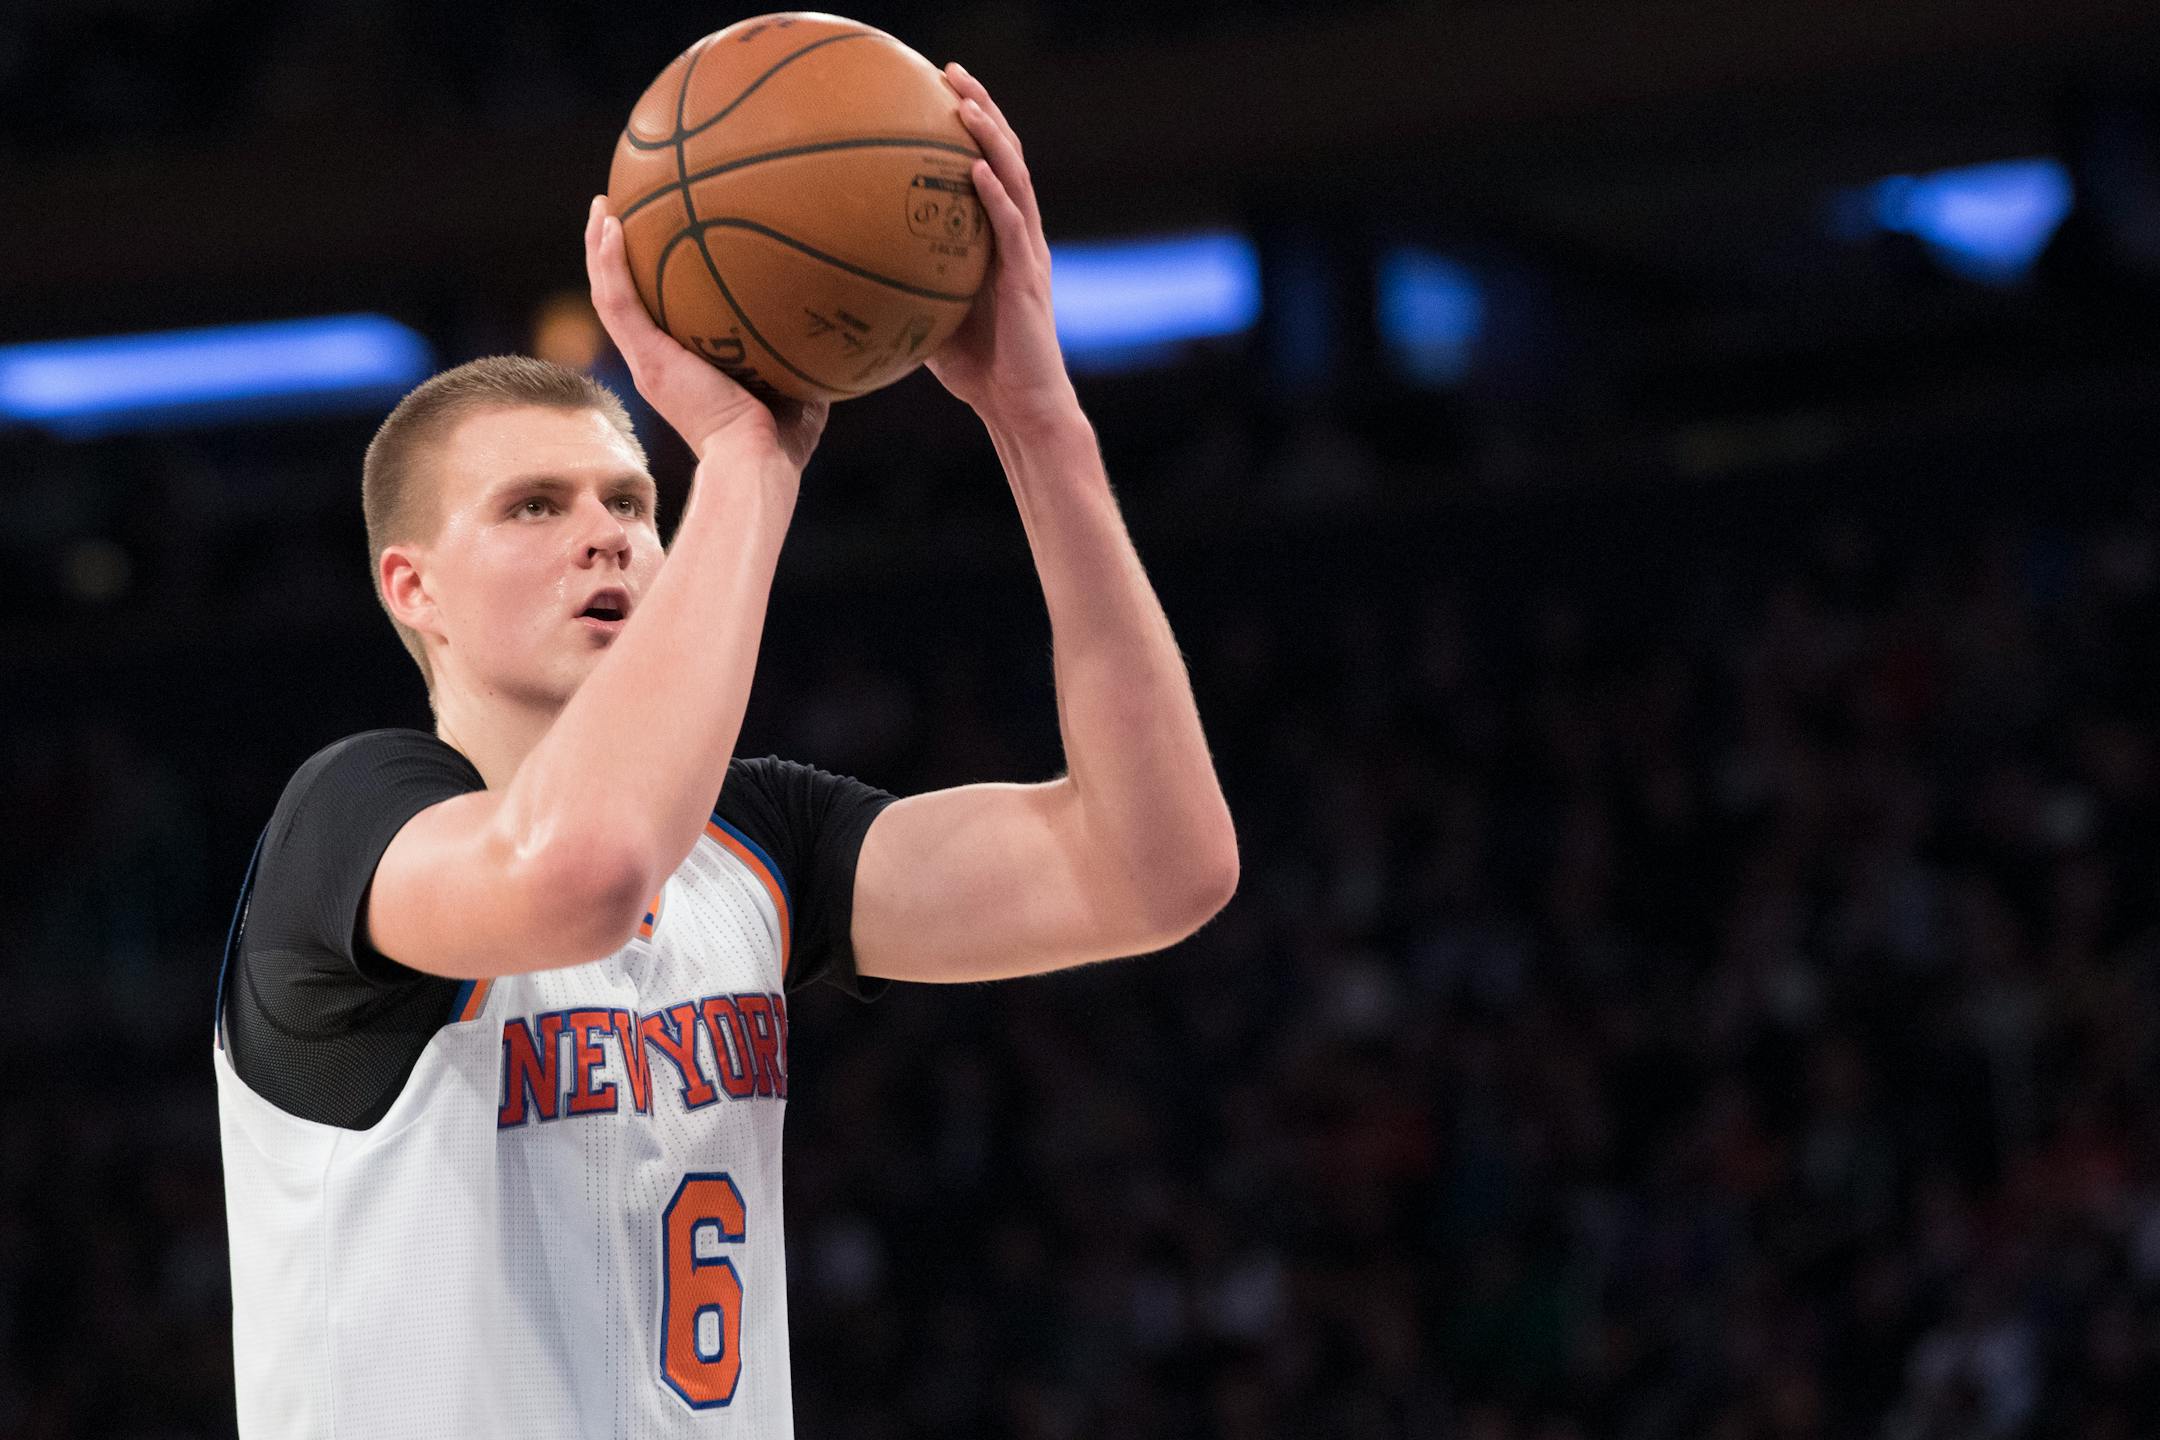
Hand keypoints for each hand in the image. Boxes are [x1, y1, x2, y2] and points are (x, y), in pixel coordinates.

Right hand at [583, 196, 828, 470]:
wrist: (759, 461)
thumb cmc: (783, 439)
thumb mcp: (796, 384)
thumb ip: (799, 349)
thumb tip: (831, 314)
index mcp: (682, 372)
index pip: (657, 321)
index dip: (650, 285)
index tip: (656, 247)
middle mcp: (657, 366)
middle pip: (624, 302)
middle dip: (616, 259)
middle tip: (615, 215)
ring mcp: (648, 363)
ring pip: (610, 296)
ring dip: (601, 250)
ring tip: (603, 206)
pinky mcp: (649, 360)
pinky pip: (619, 302)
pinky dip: (609, 262)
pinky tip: (611, 224)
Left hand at [928, 64, 1078, 436]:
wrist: (1021, 407)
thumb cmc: (978, 371)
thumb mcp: (929, 317)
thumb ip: (904, 286)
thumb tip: (844, 274)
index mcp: (998, 241)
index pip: (986, 168)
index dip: (968, 127)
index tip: (935, 90)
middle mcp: (1018, 237)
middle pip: (1005, 156)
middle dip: (981, 109)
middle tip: (951, 72)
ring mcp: (1026, 254)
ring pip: (1015, 179)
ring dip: (992, 136)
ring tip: (967, 103)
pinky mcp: (1028, 278)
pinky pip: (1011, 226)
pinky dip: (995, 193)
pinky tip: (974, 166)